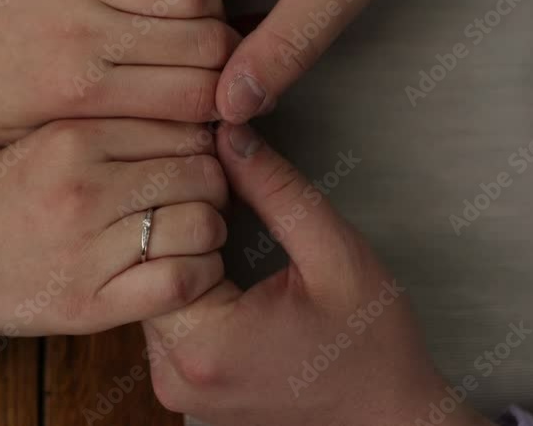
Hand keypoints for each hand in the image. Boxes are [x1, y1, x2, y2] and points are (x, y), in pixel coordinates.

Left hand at [0, 0, 240, 143]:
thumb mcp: (27, 137)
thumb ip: (103, 134)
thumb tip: (180, 132)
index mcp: (76, 92)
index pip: (191, 99)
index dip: (219, 108)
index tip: (216, 111)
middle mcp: (86, 32)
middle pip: (205, 44)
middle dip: (227, 63)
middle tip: (220, 72)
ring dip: (216, 12)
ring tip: (207, 29)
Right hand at [0, 119, 227, 357]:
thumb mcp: (35, 140)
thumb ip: (104, 128)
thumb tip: (183, 123)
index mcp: (72, 137)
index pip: (179, 125)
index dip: (201, 140)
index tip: (196, 154)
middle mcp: (85, 189)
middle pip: (199, 172)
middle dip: (213, 182)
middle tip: (202, 193)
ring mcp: (89, 249)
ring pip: (201, 225)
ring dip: (211, 228)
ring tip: (195, 230)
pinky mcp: (92, 304)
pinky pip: (181, 282)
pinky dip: (200, 273)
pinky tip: (189, 267)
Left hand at [140, 125, 493, 425]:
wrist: (387, 419)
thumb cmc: (371, 345)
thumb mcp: (335, 254)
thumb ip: (276, 190)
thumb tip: (227, 134)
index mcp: (208, 344)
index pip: (156, 246)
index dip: (185, 206)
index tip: (221, 190)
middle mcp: (175, 373)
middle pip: (145, 270)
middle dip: (179, 228)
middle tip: (221, 203)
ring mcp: (173, 385)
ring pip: (148, 291)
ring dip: (179, 257)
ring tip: (224, 237)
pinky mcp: (178, 386)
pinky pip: (163, 319)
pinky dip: (185, 287)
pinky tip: (220, 270)